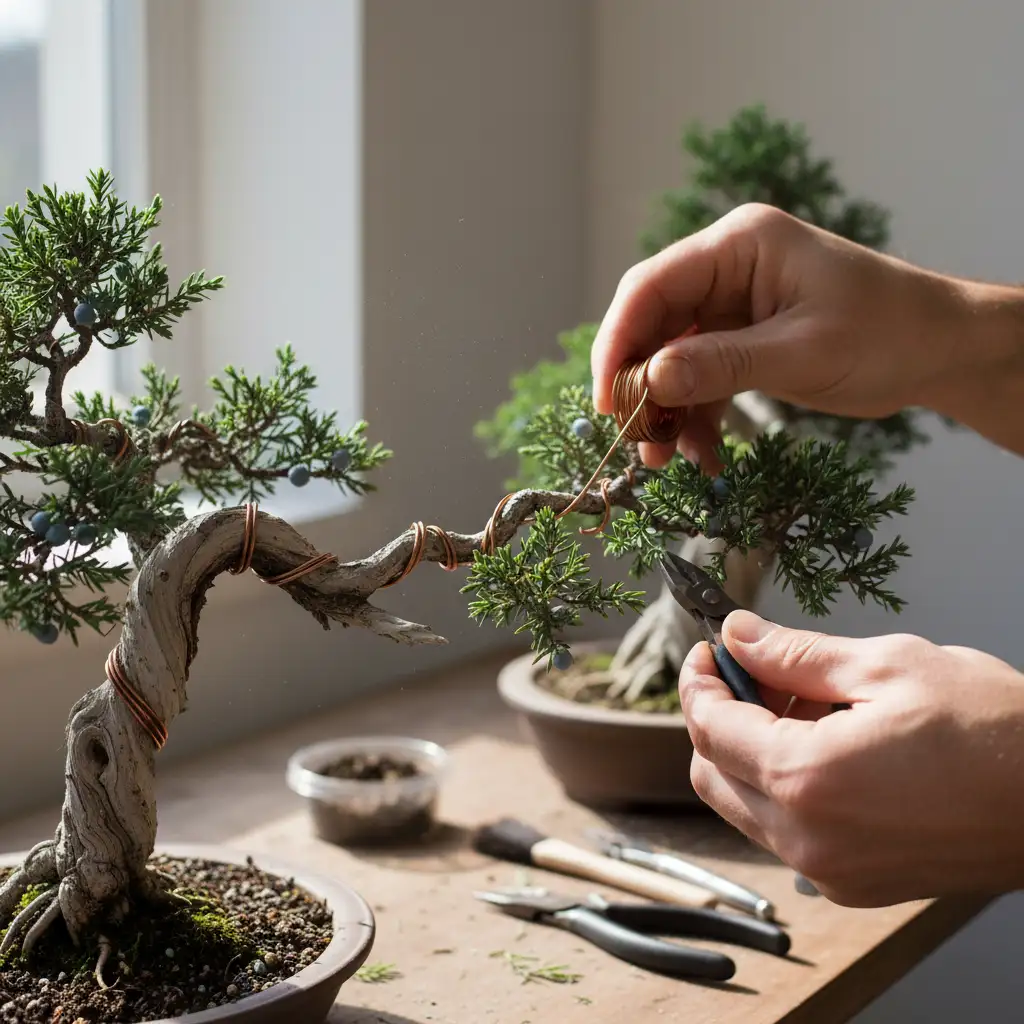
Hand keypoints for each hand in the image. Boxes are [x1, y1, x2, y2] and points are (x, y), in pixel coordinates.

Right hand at [591, 203, 1023, 465]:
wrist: (939, 351)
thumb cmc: (888, 332)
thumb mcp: (803, 351)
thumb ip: (724, 363)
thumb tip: (651, 379)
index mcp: (739, 246)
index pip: (651, 286)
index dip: (618, 341)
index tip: (608, 399)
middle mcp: (726, 269)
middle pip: (653, 325)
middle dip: (640, 385)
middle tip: (634, 439)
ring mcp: (732, 307)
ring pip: (670, 358)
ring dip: (665, 410)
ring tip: (663, 460)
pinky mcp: (742, 341)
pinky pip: (699, 379)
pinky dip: (695, 417)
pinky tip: (700, 455)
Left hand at [679, 609, 1023, 906]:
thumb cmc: (995, 731)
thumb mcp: (886, 666)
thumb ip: (794, 654)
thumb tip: (739, 635)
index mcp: (805, 780)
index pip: (708, 728)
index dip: (698, 682)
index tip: (708, 653)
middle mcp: (806, 839)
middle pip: (711, 773)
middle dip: (718, 716)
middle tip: (755, 672)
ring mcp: (830, 872)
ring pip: (743, 805)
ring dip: (749, 751)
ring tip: (802, 704)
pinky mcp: (855, 885)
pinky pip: (785, 832)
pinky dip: (783, 786)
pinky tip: (826, 744)